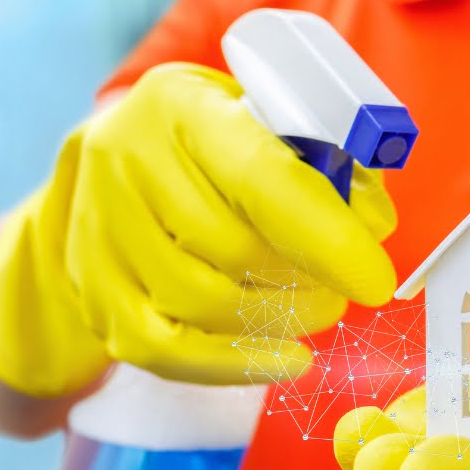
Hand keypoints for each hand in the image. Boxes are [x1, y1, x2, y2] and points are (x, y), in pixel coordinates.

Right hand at [0, 62, 396, 396]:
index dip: (326, 236)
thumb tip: (373, 224)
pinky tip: (285, 358)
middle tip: (346, 287)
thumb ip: (326, 162)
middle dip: (308, 279)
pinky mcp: (92, 288)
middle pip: (231, 249)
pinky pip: (164, 350)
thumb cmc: (217, 138)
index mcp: (181, 105)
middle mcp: (125, 159)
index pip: (260, 178)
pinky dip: (234, 365)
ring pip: (200, 303)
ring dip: (278, 318)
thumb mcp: (268, 120)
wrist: (121, 158)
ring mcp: (99, 228)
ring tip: (319, 307)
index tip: (376, 280)